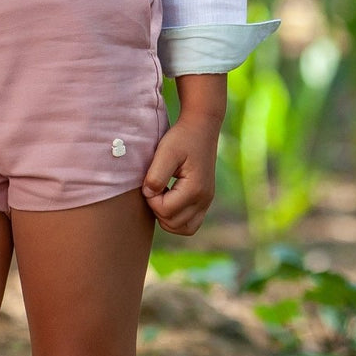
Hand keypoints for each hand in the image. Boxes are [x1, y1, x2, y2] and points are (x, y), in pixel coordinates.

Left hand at [141, 115, 219, 236]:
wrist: (201, 128)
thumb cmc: (182, 138)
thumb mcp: (165, 152)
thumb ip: (156, 176)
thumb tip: (149, 195)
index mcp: (195, 189)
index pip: (165, 211)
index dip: (151, 199)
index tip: (150, 181)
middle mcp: (204, 199)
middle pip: (173, 224)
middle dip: (158, 209)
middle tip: (155, 188)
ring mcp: (206, 201)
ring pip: (183, 228)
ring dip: (167, 217)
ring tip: (162, 195)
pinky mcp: (205, 200)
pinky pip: (190, 223)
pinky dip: (176, 218)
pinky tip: (169, 198)